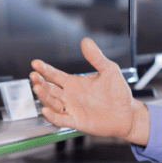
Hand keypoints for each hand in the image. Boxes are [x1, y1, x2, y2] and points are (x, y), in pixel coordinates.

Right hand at [30, 38, 149, 144]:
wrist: (128, 113)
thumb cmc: (118, 92)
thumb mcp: (109, 70)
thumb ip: (96, 57)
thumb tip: (86, 41)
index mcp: (74, 83)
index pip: (54, 75)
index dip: (44, 69)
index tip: (35, 63)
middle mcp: (70, 96)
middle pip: (49, 89)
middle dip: (39, 82)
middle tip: (33, 75)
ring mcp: (72, 109)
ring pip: (51, 103)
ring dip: (43, 96)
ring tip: (37, 87)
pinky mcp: (77, 121)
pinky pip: (60, 119)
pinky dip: (52, 116)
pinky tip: (46, 111)